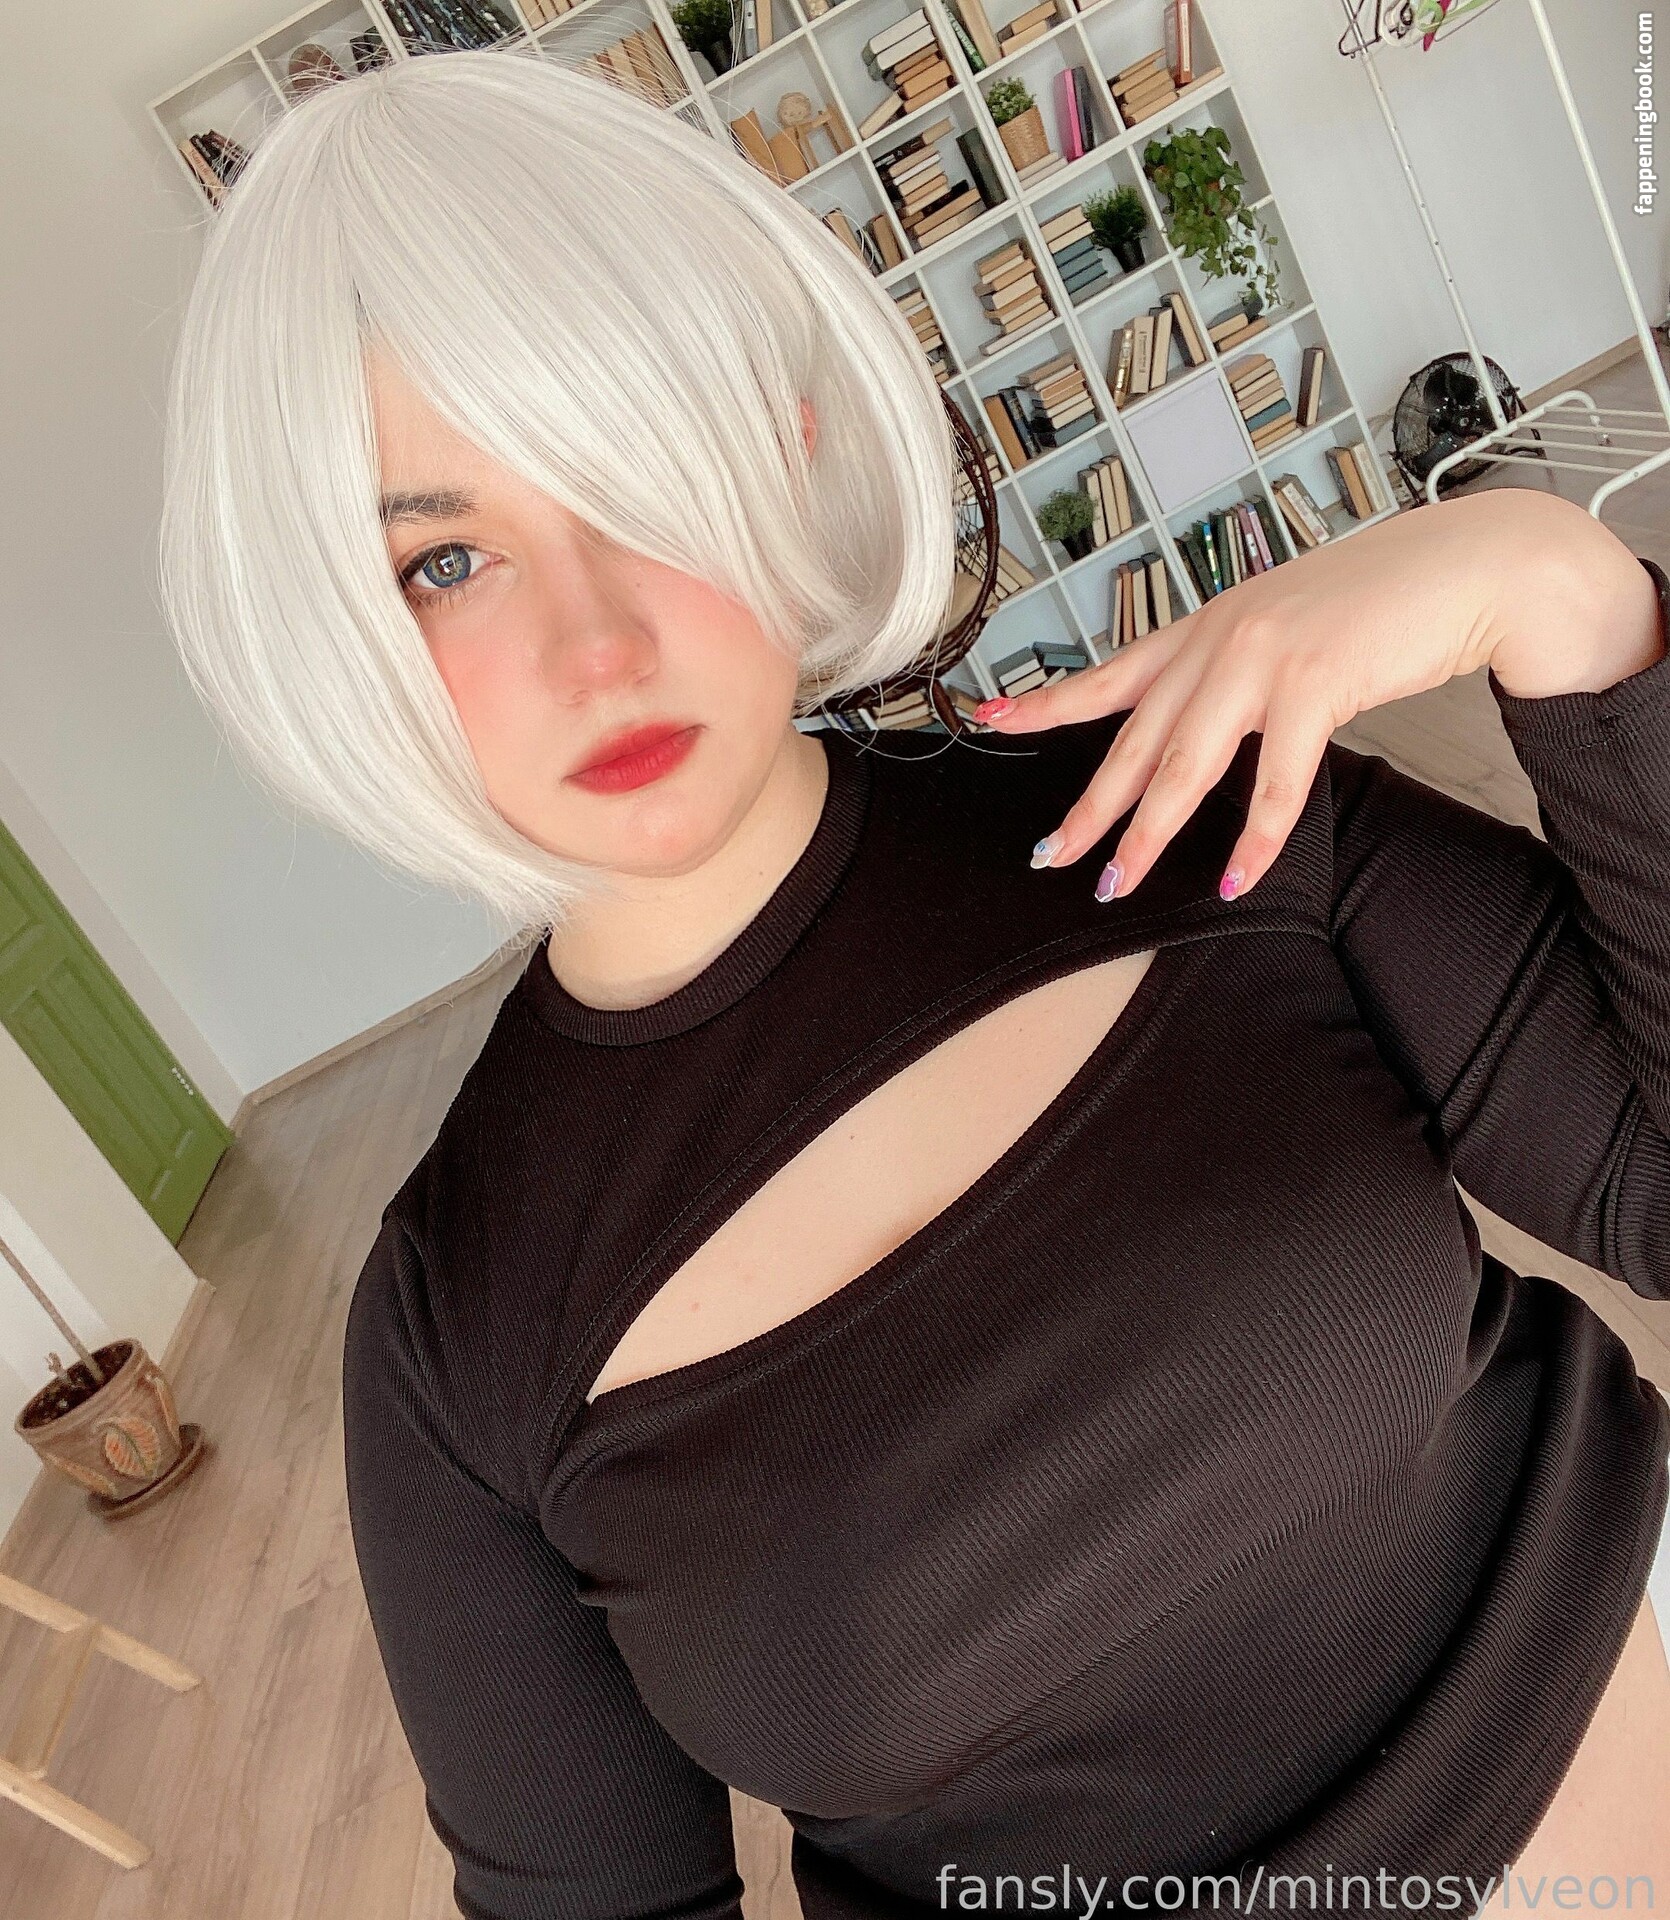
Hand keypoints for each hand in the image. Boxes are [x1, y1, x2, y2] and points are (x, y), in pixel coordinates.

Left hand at [971, 489, 1662, 902]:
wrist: (1460, 566)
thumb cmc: (1377, 601)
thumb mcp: (1281, 625)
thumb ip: (1231, 672)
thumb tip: (1198, 727)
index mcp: (1203, 628)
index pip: (1107, 675)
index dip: (1046, 703)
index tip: (991, 719)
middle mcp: (1217, 641)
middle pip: (1134, 742)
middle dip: (1089, 807)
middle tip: (1051, 855)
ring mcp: (1261, 660)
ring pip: (1185, 768)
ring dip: (1149, 834)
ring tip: (1118, 883)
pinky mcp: (1313, 683)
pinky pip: (1274, 783)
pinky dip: (1255, 838)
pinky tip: (1236, 877)